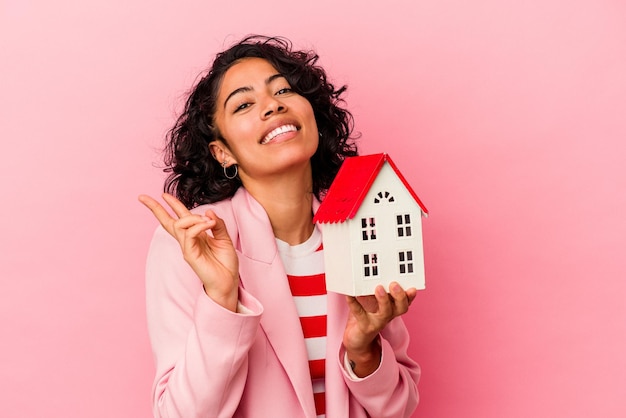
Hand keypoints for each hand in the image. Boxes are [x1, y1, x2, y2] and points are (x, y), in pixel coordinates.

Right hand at [139, 193, 238, 310]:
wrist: (228, 281)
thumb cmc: (225, 262)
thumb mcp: (224, 237)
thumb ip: (217, 224)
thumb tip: (208, 211)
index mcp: (195, 235)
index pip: (179, 218)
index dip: (171, 205)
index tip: (161, 195)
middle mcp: (188, 240)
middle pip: (168, 221)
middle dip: (155, 208)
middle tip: (143, 197)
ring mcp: (187, 247)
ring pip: (180, 224)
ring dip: (193, 218)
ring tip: (208, 222)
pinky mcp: (189, 254)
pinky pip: (189, 234)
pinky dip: (199, 226)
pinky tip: (208, 225)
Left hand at [343, 282, 416, 376]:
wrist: (358, 339)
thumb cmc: (367, 315)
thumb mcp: (373, 301)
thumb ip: (376, 289)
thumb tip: (373, 272)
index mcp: (393, 308)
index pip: (406, 301)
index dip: (410, 295)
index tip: (412, 288)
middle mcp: (388, 315)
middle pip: (401, 308)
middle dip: (400, 296)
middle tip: (395, 285)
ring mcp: (377, 322)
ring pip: (385, 313)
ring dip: (383, 300)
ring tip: (378, 288)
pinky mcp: (364, 326)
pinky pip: (360, 313)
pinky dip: (354, 303)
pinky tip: (350, 294)